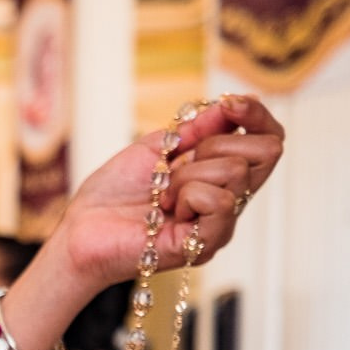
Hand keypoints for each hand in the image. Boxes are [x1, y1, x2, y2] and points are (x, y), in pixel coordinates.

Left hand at [38, 94, 285, 296]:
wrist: (81, 229)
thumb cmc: (113, 192)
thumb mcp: (159, 146)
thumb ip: (198, 128)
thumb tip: (233, 105)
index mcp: (221, 178)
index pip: (269, 141)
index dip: (257, 115)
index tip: (229, 105)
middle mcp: (228, 203)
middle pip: (266, 153)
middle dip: (215, 144)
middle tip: (176, 166)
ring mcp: (219, 226)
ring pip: (235, 172)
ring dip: (186, 175)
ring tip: (161, 195)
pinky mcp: (203, 245)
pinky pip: (217, 201)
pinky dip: (185, 195)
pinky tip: (163, 211)